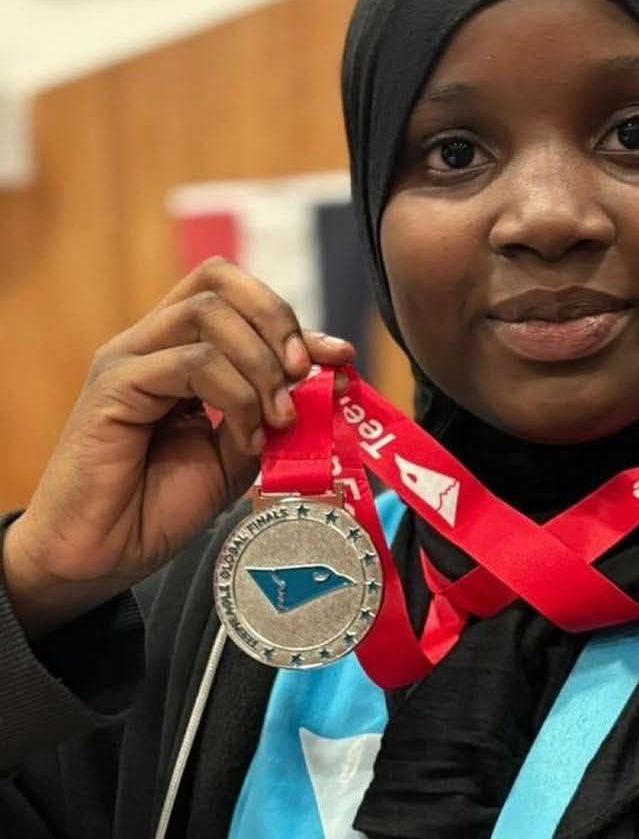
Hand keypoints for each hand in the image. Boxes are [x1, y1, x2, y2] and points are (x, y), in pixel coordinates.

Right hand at [3, 259, 355, 636]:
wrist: (101, 556)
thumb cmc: (158, 507)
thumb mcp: (236, 454)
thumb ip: (271, 412)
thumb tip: (328, 377)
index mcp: (179, 350)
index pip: (235, 293)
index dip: (291, 317)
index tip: (338, 356)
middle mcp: (150, 342)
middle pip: (219, 281)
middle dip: (278, 323)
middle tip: (304, 378)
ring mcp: (129, 359)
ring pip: (208, 315)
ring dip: (261, 366)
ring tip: (279, 419)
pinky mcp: (115, 386)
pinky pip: (191, 362)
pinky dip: (235, 395)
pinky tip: (248, 437)